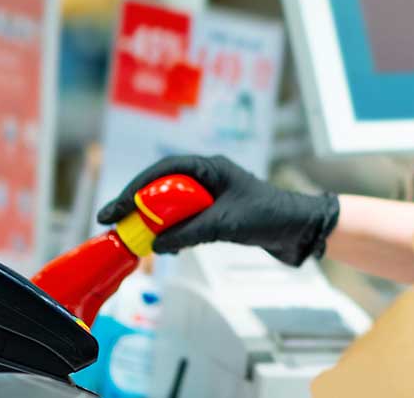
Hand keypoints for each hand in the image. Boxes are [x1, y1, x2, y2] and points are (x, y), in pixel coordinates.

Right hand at [96, 155, 338, 265]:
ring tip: (131, 235)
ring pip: (172, 203)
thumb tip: (155, 244)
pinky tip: (162, 245)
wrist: (301, 230)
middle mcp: (208, 176)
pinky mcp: (217, 213)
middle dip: (137, 203)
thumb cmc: (269, 217)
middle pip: (162, 185)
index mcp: (210, 167)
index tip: (115, 207)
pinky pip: (185, 218)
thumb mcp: (226, 224)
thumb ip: (190, 232)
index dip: (135, 187)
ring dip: (152, 218)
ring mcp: (212, 195)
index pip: (163, 170)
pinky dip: (171, 230)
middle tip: (113, 222)